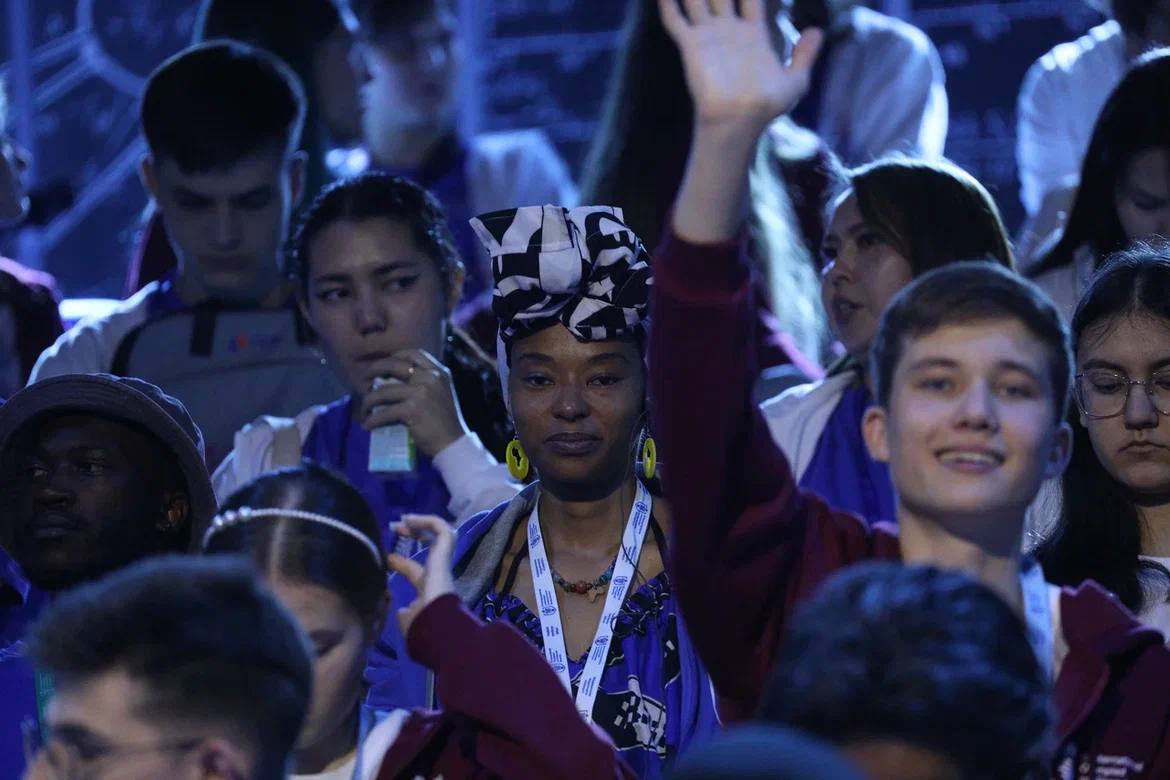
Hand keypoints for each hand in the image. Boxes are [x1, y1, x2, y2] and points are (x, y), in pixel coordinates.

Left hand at [358, 349, 469, 457]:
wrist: (453, 442)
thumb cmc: (445, 421)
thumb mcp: (441, 392)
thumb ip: (425, 382)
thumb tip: (392, 379)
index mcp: (438, 372)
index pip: (413, 353)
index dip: (394, 356)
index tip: (383, 365)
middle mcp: (430, 377)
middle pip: (393, 365)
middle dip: (373, 370)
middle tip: (362, 379)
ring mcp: (421, 392)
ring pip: (383, 391)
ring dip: (369, 401)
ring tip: (364, 410)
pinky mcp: (412, 409)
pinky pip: (384, 412)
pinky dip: (373, 420)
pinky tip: (367, 425)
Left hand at [386, 514, 455, 638]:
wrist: (439, 625)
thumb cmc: (421, 625)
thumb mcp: (407, 621)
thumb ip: (405, 614)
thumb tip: (400, 611)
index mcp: (427, 588)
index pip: (414, 570)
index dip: (399, 562)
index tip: (385, 557)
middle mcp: (437, 571)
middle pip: (429, 546)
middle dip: (413, 534)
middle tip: (395, 527)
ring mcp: (443, 560)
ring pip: (440, 533)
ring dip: (421, 523)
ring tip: (404, 518)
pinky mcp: (446, 551)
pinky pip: (441, 528)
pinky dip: (427, 520)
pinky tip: (411, 519)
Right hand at [660, 0, 821, 133]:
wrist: (738, 119)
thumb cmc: (766, 105)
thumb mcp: (796, 80)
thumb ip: (805, 55)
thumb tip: (817, 30)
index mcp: (753, 34)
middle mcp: (729, 31)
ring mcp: (708, 36)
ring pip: (697, 1)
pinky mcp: (691, 45)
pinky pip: (675, 20)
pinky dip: (668, 4)